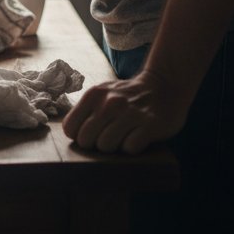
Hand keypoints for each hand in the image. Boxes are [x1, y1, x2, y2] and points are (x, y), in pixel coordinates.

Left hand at [62, 68, 190, 154]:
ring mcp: (130, 113)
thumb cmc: (126, 97)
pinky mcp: (150, 125)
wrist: (163, 86)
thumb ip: (85, 111)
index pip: (70, 128)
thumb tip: (71, 134)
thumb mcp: (102, 94)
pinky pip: (130, 148)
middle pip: (86, 140)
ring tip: (123, 136)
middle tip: (107, 138)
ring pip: (106, 146)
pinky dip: (132, 148)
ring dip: (114, 147)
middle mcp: (109, 102)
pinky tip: (137, 137)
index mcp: (93, 95)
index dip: (79, 136)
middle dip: (95, 144)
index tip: (91, 134)